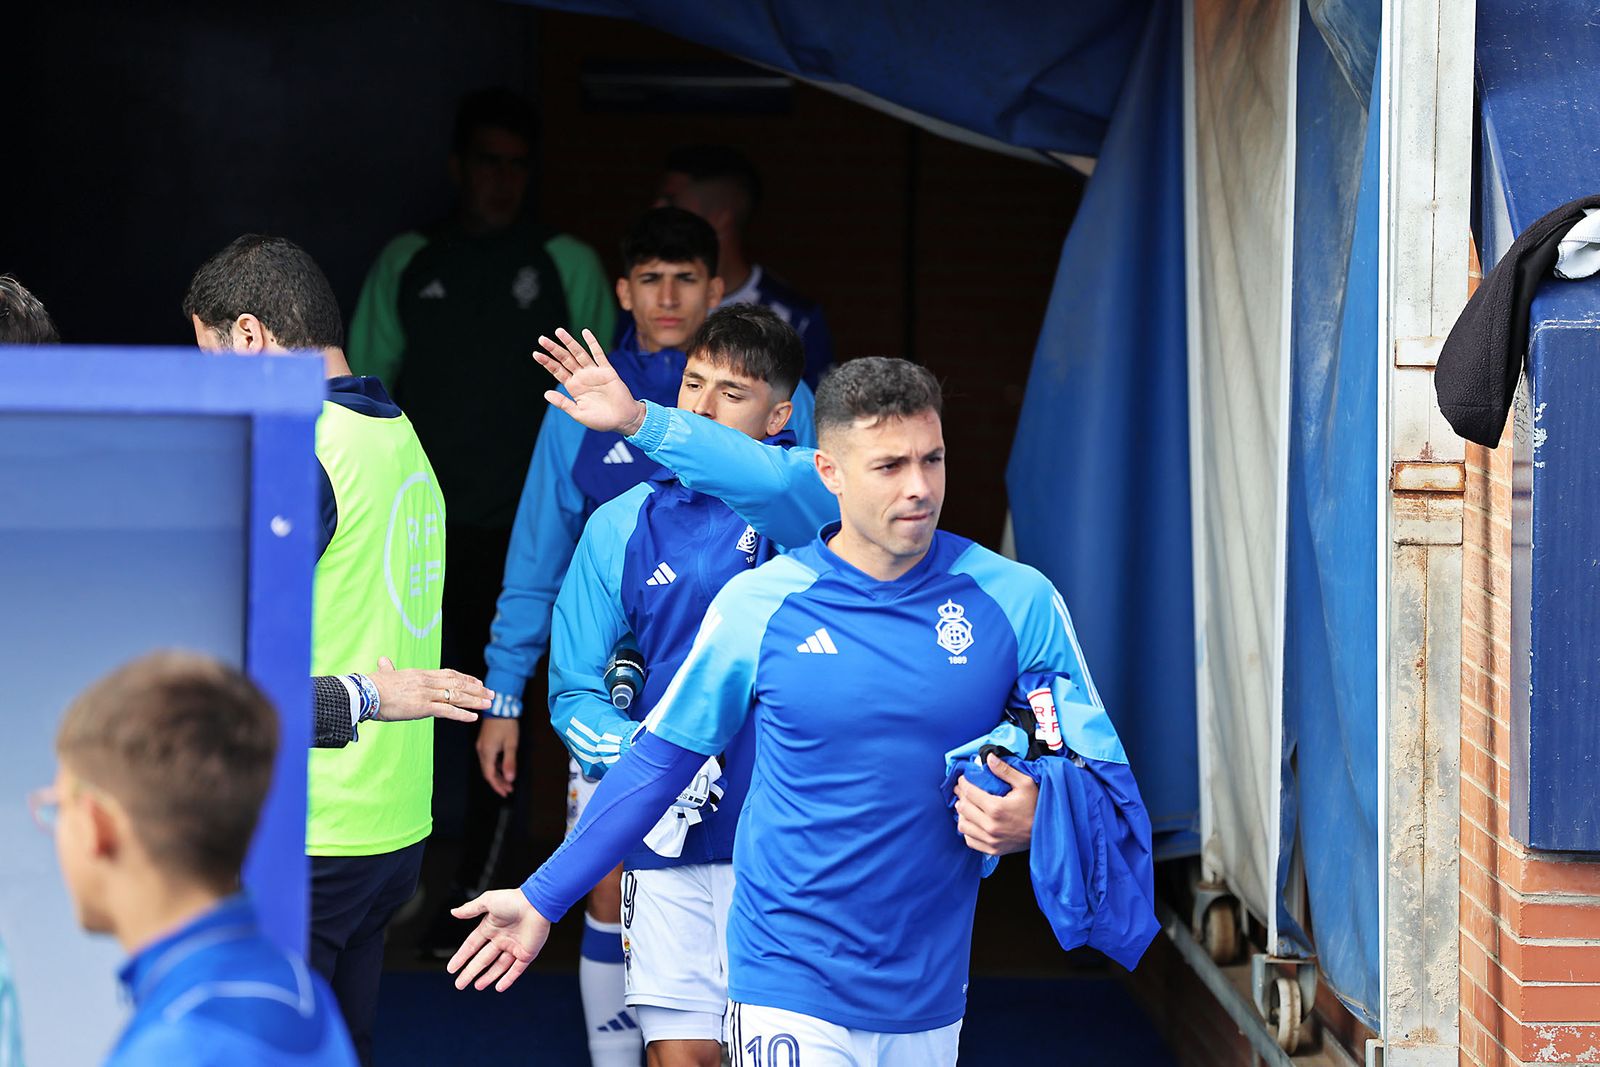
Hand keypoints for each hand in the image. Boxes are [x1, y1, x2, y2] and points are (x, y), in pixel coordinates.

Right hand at [368, 657, 490, 723]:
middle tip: (492, 693)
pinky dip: (462, 714)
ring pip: (457, 696)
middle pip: (458, 684)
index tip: (478, 682)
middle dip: (477, 689)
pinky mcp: (423, 707)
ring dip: (475, 701)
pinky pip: (447, 710)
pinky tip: (473, 718)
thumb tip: (382, 660)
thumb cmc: (372, 686)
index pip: (449, 674)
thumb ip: (388, 668)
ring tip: (489, 704)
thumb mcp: (384, 674)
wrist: (366, 693)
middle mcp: (427, 682)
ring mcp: (426, 694)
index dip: (466, 678)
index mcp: (421, 674)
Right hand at [447, 888, 550, 991]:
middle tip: (459, 984)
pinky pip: (516, 970)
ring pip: (498, 967)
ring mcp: (514, 947)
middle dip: (470, 971)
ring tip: (477, 986)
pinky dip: (508, 979)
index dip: (461, 957)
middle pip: (483, 959)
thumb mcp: (488, 901)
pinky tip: (499, 987)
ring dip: (487, 977)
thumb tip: (453, 912)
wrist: (537, 903)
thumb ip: (470, 909)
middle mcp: (502, 938)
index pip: (472, 945)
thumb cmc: (514, 899)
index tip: (452, 968)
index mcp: (491, 926)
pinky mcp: (527, 953)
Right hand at [477, 718, 519, 797]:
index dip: (498, 786)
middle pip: (488, 772)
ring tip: (508, 781)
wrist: (500, 707)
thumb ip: (510, 762)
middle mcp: (481, 751)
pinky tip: (503, 767)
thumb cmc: (506, 724)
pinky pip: (489, 758)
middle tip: (508, 789)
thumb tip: (510, 779)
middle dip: (498, 782)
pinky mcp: (485, 742)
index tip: (505, 793)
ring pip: (488, 766)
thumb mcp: (511, 744)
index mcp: (486, 753)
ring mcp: (482, 746)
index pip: (490, 775)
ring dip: (498, 774)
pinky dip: (496, 766)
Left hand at [533, 328, 645, 434]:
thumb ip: (563, 403)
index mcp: (573, 386)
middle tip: (542, 339)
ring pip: (579, 354)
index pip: (557, 371)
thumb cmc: (601, 420)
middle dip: (554, 349)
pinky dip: (592, 343)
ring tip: (558, 331)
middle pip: (565, 359)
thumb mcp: (578, 413)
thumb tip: (546, 393)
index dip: (547, 362)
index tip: (536, 354)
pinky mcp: (607, 371)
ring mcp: (594, 372)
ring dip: (569, 342)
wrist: (623, 420)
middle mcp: (582, 377)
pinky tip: (585, 332)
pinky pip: (599, 355)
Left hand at [953, 754, 1038, 855]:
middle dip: (960, 796)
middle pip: (963, 808)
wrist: (1046, 832)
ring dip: (962, 814)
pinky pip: (969, 840)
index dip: (963, 783)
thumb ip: (1005, 770)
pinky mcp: (992, 849)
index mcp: (996, 808)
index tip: (963, 779)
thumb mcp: (1025, 783)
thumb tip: (989, 758)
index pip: (969, 793)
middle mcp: (990, 826)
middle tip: (962, 790)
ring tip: (967, 806)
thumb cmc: (1036, 807)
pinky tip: (972, 822)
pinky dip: (968, 830)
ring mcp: (990, 840)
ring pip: (963, 825)